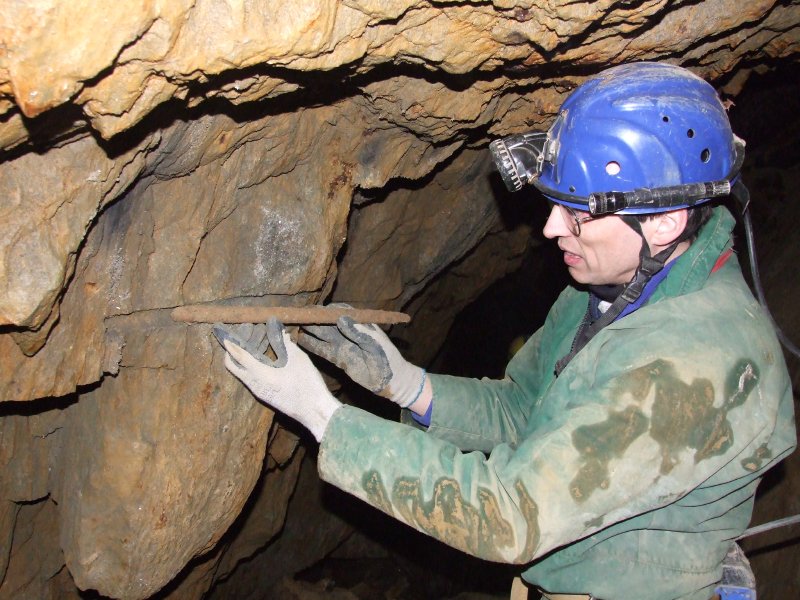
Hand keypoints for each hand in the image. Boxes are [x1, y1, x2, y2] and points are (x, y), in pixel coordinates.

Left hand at [215, 319, 341, 441]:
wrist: (314, 411)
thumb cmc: (307, 385)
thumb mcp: (299, 360)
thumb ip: (288, 345)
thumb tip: (282, 334)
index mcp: (261, 375)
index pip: (241, 357)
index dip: (232, 346)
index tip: (224, 337)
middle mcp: (255, 385)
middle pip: (234, 368)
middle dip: (230, 355)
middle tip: (232, 342)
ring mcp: (259, 392)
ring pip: (242, 374)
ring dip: (240, 361)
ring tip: (246, 348)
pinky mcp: (265, 396)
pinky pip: (250, 380)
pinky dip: (249, 368)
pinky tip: (259, 361)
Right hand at [299, 314, 425, 407]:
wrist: (392, 381)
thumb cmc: (388, 359)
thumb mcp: (374, 343)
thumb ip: (357, 332)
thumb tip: (340, 317)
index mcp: (358, 324)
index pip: (338, 311)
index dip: (324, 310)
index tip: (311, 310)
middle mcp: (348, 332)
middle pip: (326, 322)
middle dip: (312, 319)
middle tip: (294, 316)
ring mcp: (343, 345)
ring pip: (321, 335)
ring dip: (308, 331)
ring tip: (291, 326)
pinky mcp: (339, 358)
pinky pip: (322, 349)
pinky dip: (311, 344)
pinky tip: (298, 340)